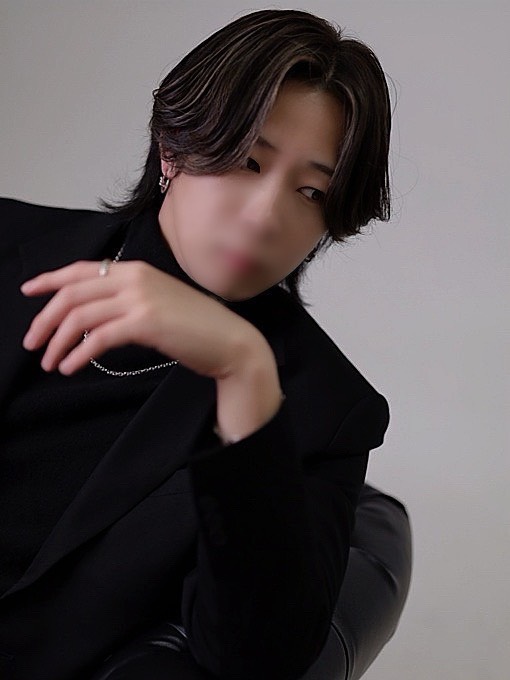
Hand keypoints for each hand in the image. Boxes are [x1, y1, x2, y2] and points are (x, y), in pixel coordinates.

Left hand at [20, 259, 265, 379]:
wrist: (230, 342)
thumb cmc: (196, 328)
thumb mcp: (159, 302)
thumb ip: (128, 299)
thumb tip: (92, 313)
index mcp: (137, 269)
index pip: (83, 269)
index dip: (50, 279)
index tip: (29, 291)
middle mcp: (136, 277)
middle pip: (73, 293)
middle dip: (46, 319)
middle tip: (33, 343)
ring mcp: (141, 298)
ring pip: (81, 315)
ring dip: (59, 342)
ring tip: (51, 363)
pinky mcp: (145, 322)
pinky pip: (98, 337)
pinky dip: (79, 354)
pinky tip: (71, 367)